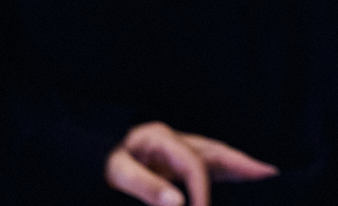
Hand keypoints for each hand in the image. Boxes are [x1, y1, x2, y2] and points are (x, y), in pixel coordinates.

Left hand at [105, 122, 276, 205]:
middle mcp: (168, 141)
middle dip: (242, 164)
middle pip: (213, 152)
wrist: (66, 156)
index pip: (194, 164)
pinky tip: (227, 184)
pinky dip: (216, 175)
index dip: (203, 191)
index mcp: (159, 138)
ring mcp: (166, 151)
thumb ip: (146, 186)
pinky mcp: (161, 163)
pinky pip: (198, 167)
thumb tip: (178, 202)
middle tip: (271, 175)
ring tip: (260, 178)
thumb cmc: (88, 164)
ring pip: (209, 158)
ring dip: (234, 168)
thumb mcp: (113, 174)